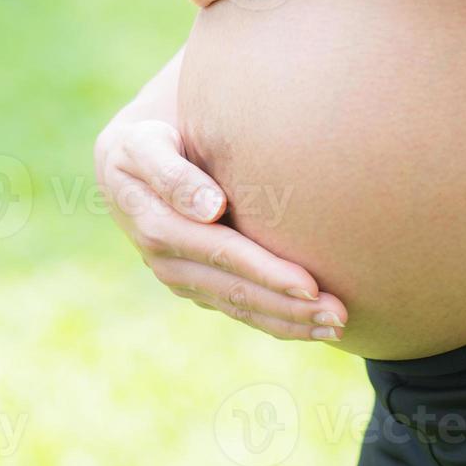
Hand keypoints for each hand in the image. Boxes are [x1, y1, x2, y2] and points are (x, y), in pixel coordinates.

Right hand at [94, 118, 347, 340]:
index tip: (309, 285)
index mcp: (155, 225)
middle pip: (235, 290)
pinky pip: (238, 310)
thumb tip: (211, 209)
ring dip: (288, 322)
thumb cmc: (146, 138)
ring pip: (239, 309)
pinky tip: (312, 327)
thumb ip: (173, 174)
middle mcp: (165, 261)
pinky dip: (275, 321)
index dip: (265, 272)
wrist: (126, 161)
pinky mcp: (196, 285)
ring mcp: (180, 278)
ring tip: (337, 327)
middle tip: (339, 315)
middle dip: (288, 307)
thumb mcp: (144, 145)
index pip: (220, 252)